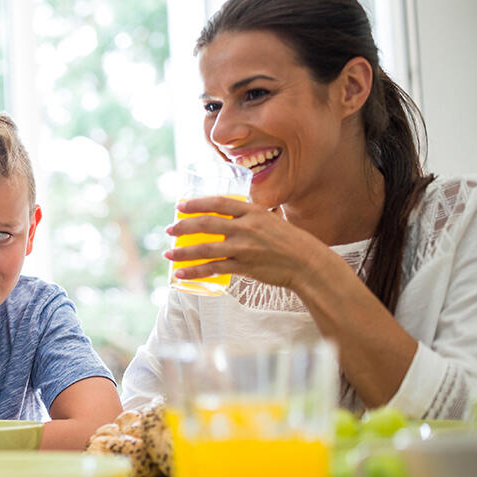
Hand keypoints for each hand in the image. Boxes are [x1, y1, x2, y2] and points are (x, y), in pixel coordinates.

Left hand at [165, 195, 332, 292]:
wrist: (308, 263)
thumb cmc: (290, 241)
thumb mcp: (271, 220)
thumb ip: (249, 217)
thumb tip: (227, 216)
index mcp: (253, 211)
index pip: (218, 203)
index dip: (196, 204)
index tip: (180, 207)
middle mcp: (247, 227)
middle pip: (207, 224)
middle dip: (183, 227)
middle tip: (169, 230)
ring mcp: (245, 248)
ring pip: (206, 248)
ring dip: (183, 252)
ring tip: (168, 254)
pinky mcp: (244, 266)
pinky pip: (213, 268)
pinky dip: (195, 271)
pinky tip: (181, 273)